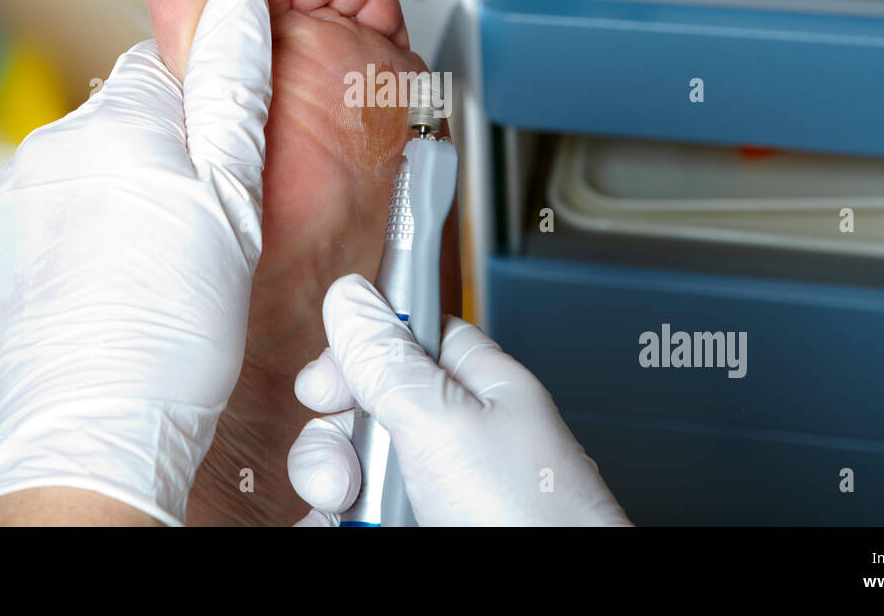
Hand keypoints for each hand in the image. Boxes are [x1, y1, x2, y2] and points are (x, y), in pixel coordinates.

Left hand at [0, 0, 270, 525]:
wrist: (95, 432)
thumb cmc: (175, 328)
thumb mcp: (234, 200)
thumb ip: (233, 88)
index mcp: (117, 123)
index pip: (164, 69)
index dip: (204, 119)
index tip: (217, 174)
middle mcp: (47, 149)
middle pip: (121, 124)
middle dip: (158, 162)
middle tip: (193, 238)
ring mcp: (6, 204)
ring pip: (81, 176)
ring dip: (114, 204)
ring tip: (144, 278)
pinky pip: (40, 225)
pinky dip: (70, 247)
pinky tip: (100, 295)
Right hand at [287, 274, 631, 525]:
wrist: (557, 596)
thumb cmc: (534, 518)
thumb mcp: (446, 422)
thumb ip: (390, 360)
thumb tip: (351, 297)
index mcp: (478, 386)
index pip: (409, 336)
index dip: (361, 351)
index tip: (326, 380)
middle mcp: (455, 435)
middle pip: (366, 406)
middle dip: (336, 434)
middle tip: (345, 466)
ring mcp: (434, 487)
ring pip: (351, 466)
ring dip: (330, 483)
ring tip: (348, 509)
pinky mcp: (413, 524)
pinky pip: (353, 517)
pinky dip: (334, 522)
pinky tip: (340, 528)